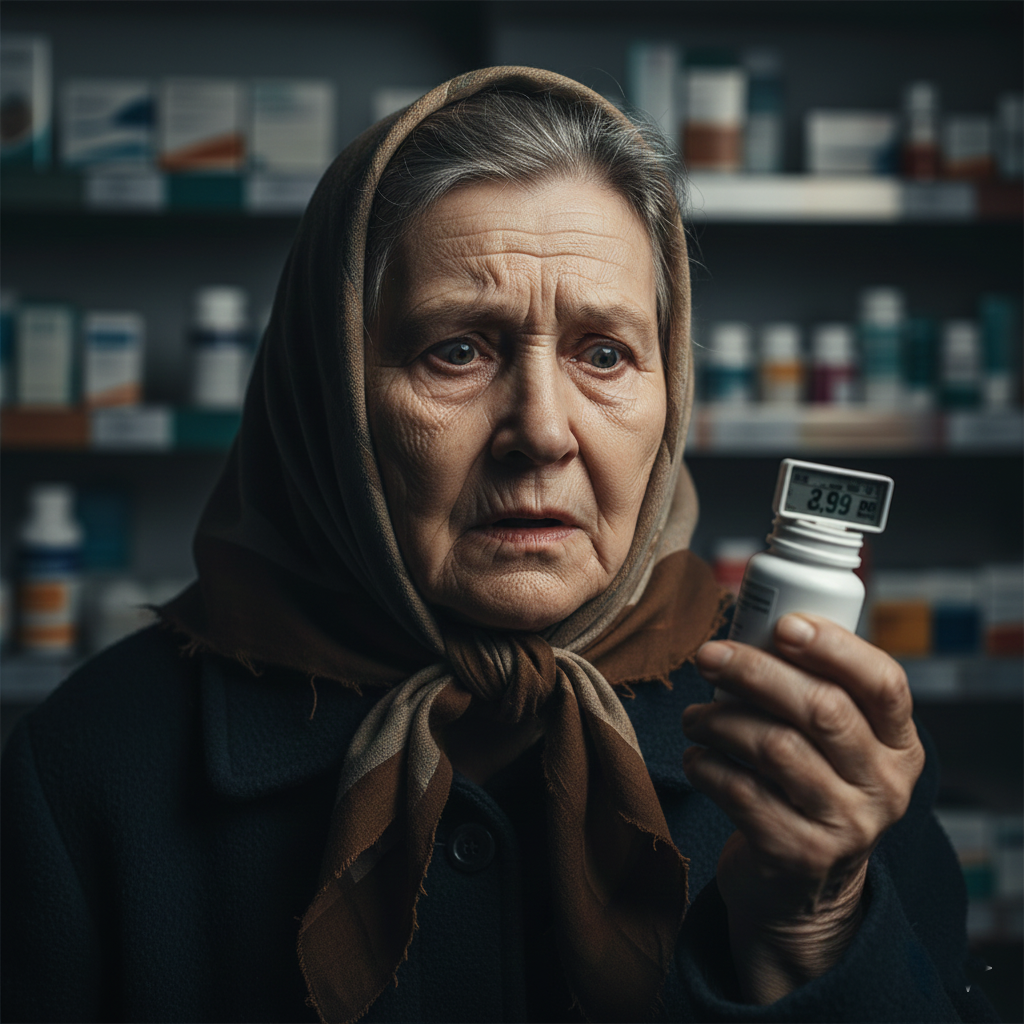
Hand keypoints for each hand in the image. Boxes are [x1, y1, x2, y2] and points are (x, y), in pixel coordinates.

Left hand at [681, 613, 925, 1003]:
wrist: (801, 888)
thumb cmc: (807, 785)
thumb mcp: (836, 745)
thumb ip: (816, 690)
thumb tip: (755, 620)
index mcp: (899, 745)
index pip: (885, 683)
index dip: (835, 646)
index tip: (784, 623)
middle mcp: (885, 787)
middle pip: (821, 709)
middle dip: (755, 671)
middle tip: (708, 655)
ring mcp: (846, 826)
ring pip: (774, 747)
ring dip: (719, 720)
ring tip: (695, 716)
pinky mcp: (799, 854)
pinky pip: (740, 791)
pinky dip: (706, 764)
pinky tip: (697, 756)